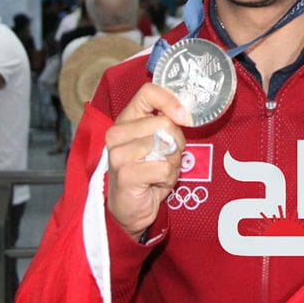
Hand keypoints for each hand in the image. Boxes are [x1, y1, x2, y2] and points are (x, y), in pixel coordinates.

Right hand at [105, 83, 189, 237]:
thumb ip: (166, 125)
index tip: (184, 117)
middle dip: (177, 144)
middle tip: (168, 159)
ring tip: (159, 173)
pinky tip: (156, 184)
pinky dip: (168, 179)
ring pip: (167, 147)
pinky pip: (164, 168)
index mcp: (126, 119)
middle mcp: (117, 133)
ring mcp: (118, 154)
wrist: (131, 210)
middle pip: (165, 123)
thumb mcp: (157, 143)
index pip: (147, 93)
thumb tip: (186, 115)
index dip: (171, 101)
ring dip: (173, 164)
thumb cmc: (147, 173)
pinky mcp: (125, 174)